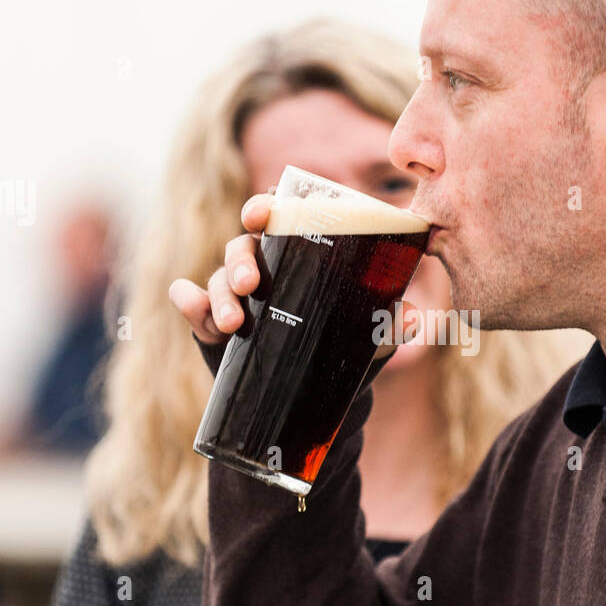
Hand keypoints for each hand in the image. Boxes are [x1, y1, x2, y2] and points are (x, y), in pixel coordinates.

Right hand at [167, 192, 419, 358]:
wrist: (313, 399)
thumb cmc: (344, 349)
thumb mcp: (370, 340)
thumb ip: (388, 326)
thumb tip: (415, 319)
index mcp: (299, 255)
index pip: (280, 218)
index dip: (267, 206)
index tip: (264, 211)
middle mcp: (263, 266)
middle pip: (243, 246)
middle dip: (242, 260)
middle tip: (252, 284)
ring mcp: (234, 294)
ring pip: (219, 278)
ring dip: (221, 294)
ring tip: (235, 324)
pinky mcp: (212, 323)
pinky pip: (194, 306)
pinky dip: (190, 304)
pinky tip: (192, 305)